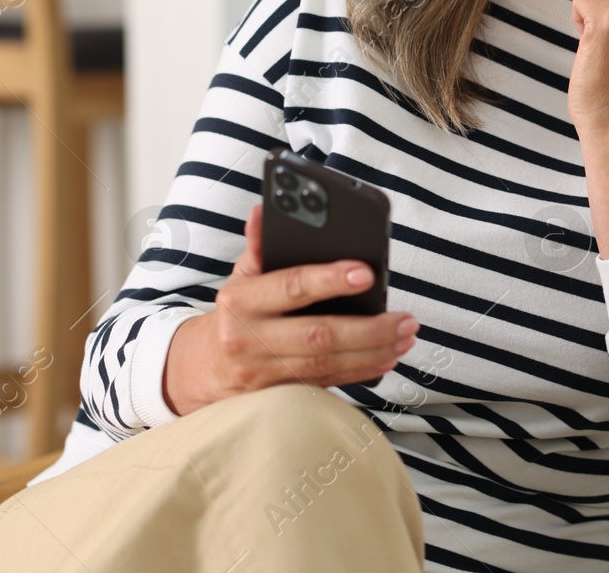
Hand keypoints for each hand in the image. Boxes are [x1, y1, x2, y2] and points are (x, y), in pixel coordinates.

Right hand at [162, 203, 417, 415]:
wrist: (203, 368)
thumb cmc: (235, 313)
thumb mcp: (240, 276)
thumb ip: (258, 246)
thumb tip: (264, 211)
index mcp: (241, 301)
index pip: (292, 287)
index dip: (330, 280)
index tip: (367, 272)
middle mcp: (250, 339)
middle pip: (319, 336)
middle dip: (369, 328)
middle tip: (405, 319)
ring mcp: (265, 373)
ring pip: (329, 364)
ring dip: (374, 351)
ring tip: (405, 336)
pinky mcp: (280, 396)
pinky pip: (328, 383)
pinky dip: (362, 371)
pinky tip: (387, 358)